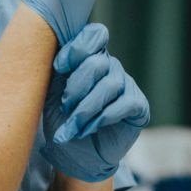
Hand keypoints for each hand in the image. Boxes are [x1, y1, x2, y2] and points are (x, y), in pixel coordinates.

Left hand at [42, 24, 149, 182]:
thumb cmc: (60, 120)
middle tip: (64, 107)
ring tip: (72, 126)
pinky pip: (125, 103)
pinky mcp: (138, 106)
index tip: (58, 68)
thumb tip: (51, 48)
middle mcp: (110, 66)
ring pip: (109, 85)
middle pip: (98, 62)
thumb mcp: (51, 91)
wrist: (73, 155)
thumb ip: (57, 69)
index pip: (94, 34)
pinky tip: (89, 129)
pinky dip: (102, 117)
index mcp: (90, 57)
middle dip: (76, 87)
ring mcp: (126, 85)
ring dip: (85, 108)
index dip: (77, 48)